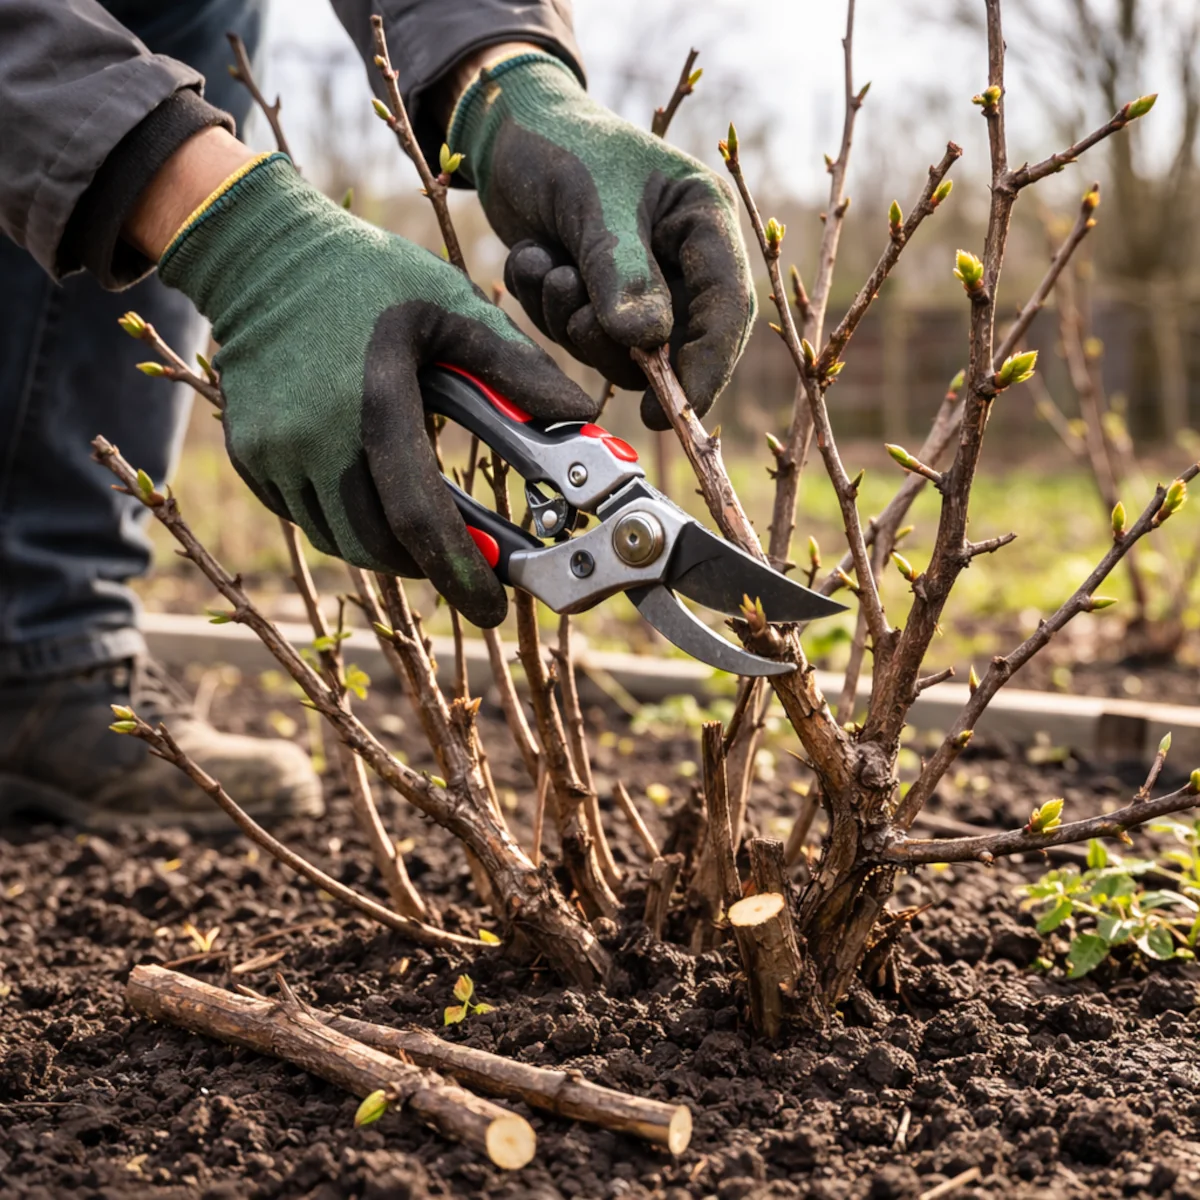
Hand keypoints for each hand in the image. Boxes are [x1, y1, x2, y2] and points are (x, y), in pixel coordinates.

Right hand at [155, 153, 596, 626]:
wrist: (260, 254)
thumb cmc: (365, 274)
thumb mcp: (452, 306)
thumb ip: (516, 367)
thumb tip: (581, 417)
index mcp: (372, 401)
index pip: (417, 516)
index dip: (457, 572)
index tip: (491, 607)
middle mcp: (312, 437)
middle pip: (376, 545)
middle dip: (427, 565)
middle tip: (464, 562)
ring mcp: (272, 451)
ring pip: (341, 540)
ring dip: (388, 546)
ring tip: (423, 524)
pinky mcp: (250, 457)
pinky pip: (308, 517)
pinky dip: (348, 521)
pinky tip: (371, 488)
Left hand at [448, 53, 755, 428]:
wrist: (504, 129)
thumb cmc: (561, 145)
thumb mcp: (592, 203)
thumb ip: (621, 273)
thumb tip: (647, 345)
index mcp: (703, 220)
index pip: (727, 308)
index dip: (706, 367)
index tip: (674, 412)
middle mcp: (681, 258)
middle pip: (674, 343)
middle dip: (616, 341)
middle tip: (576, 311)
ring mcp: (640, 282)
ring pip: (622, 351)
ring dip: (573, 321)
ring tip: (547, 267)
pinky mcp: (598, 297)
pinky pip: (580, 336)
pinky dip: (549, 309)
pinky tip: (533, 259)